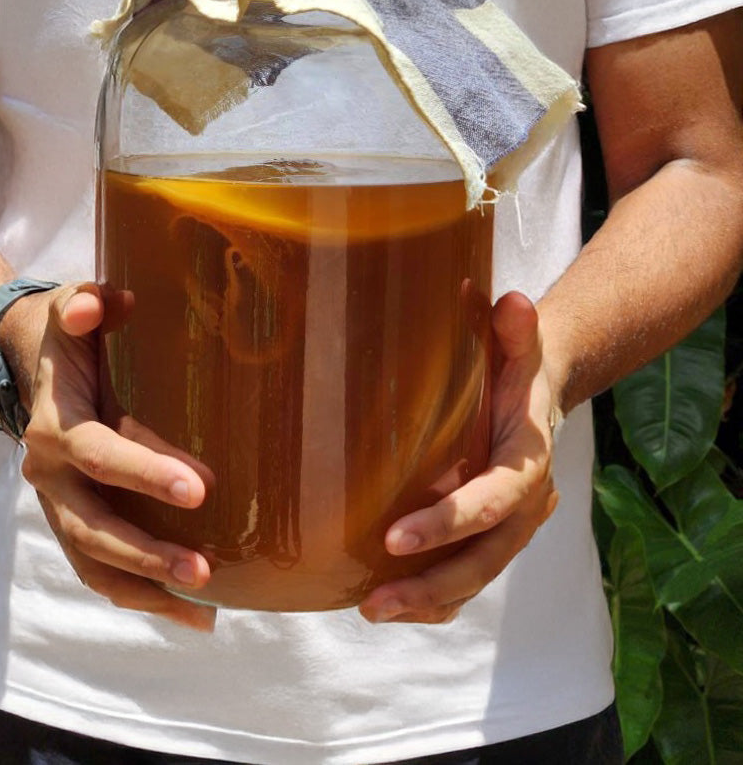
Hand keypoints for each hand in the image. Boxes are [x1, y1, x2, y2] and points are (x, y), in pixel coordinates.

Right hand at [17, 283, 216, 631]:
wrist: (20, 360)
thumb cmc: (63, 332)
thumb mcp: (70, 305)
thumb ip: (85, 303)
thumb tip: (102, 306)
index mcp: (55, 426)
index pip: (101, 455)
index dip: (146, 471)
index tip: (200, 486)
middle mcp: (49, 475)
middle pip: (94, 527)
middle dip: (147, 552)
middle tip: (203, 569)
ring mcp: (58, 505)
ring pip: (94, 563)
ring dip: (146, 589)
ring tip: (205, 610)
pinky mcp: (73, 521)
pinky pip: (101, 571)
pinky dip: (142, 597)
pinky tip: (194, 614)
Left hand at [358, 291, 559, 624]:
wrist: (542, 387)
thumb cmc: (518, 363)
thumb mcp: (520, 342)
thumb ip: (515, 329)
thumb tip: (513, 302)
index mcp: (528, 461)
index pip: (492, 501)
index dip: (448, 523)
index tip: (396, 537)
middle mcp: (525, 505)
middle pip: (484, 560)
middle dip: (431, 584)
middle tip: (375, 598)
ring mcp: (509, 528)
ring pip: (473, 579)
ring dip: (426, 602)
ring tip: (370, 609)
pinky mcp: (490, 537)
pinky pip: (466, 580)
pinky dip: (433, 599)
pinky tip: (387, 602)